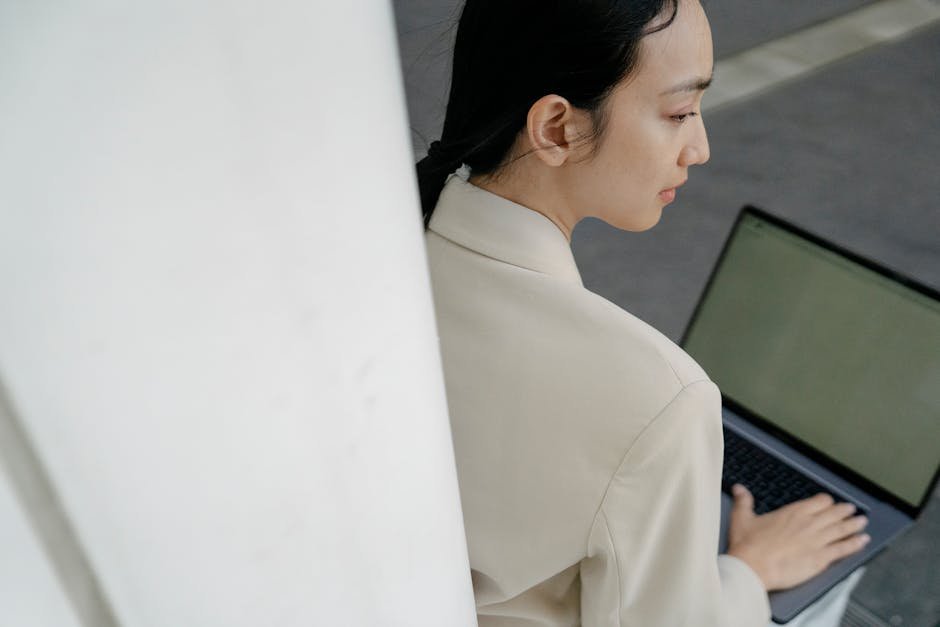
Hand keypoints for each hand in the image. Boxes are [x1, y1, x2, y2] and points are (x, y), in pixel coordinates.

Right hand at [725, 484, 869, 590]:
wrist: (753, 567)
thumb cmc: (748, 545)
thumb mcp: (742, 518)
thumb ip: (744, 501)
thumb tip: (739, 489)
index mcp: (793, 512)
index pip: (818, 502)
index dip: (826, 501)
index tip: (829, 502)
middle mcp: (809, 524)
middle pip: (834, 514)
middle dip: (845, 511)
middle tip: (853, 509)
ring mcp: (817, 541)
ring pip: (842, 530)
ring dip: (854, 525)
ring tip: (863, 522)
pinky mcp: (820, 559)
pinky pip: (843, 549)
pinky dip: (855, 544)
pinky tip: (863, 541)